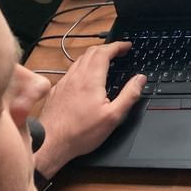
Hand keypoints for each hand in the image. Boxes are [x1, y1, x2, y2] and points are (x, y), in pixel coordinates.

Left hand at [34, 42, 144, 177]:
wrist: (50, 144)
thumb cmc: (81, 133)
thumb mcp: (113, 116)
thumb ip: (129, 95)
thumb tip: (140, 79)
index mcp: (91, 80)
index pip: (104, 52)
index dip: (117, 46)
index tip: (127, 46)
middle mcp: (75, 77)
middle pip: (91, 52)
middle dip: (107, 48)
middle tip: (119, 51)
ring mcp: (64, 83)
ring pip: (79, 60)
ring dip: (95, 56)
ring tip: (106, 61)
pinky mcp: (56, 91)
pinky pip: (71, 71)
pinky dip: (83, 66)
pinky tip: (87, 77)